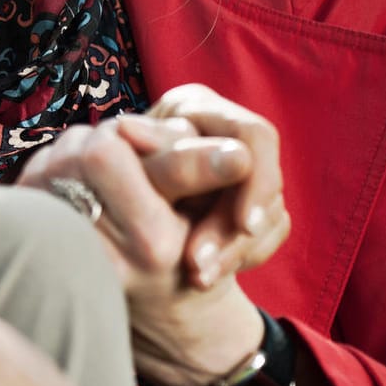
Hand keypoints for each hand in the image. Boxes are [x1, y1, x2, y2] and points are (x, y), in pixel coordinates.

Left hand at [121, 82, 289, 288]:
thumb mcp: (135, 175)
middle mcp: (223, 130)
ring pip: (270, 212)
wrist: (115, 233)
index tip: (245, 224)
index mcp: (194, 107)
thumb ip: (159, 159)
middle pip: (263, 179)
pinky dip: (241, 257)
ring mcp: (245, 167)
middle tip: (201, 266)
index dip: (255, 181)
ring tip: (198, 278)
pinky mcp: (255, 201)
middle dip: (235, 230)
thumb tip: (158, 138)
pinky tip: (208, 273)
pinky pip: (270, 233)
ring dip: (235, 252)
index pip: (255, 137)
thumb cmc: (115, 191)